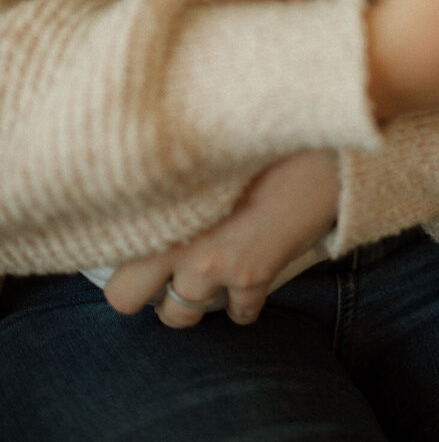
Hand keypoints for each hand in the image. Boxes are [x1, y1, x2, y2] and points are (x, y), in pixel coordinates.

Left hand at [105, 150, 339, 327]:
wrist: (313, 150)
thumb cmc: (255, 140)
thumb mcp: (199, 153)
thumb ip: (169, 177)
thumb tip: (145, 183)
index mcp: (155, 212)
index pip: (108, 256)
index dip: (118, 261)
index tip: (134, 250)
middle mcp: (176, 246)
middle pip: (125, 299)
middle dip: (143, 291)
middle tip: (163, 271)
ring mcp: (214, 266)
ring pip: (178, 315)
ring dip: (190, 301)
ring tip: (203, 276)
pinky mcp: (253, 276)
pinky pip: (240, 314)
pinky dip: (244, 305)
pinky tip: (250, 278)